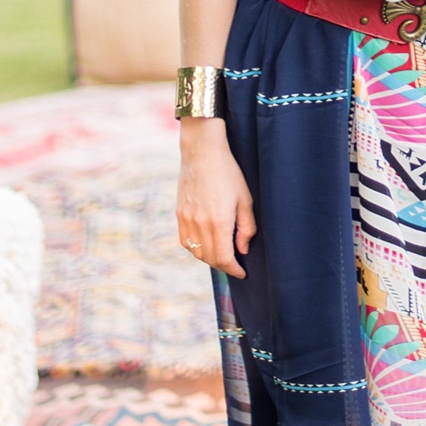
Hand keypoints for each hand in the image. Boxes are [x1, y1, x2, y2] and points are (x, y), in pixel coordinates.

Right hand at [177, 120, 256, 276]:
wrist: (202, 153)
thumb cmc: (228, 173)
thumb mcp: (245, 199)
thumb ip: (246, 227)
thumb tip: (242, 250)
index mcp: (219, 222)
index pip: (224, 258)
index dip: (234, 270)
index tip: (242, 272)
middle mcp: (200, 224)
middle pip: (210, 259)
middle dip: (224, 265)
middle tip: (235, 264)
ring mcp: (187, 220)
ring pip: (196, 253)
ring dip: (210, 259)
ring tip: (222, 254)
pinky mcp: (179, 214)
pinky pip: (185, 242)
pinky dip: (196, 249)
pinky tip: (205, 245)